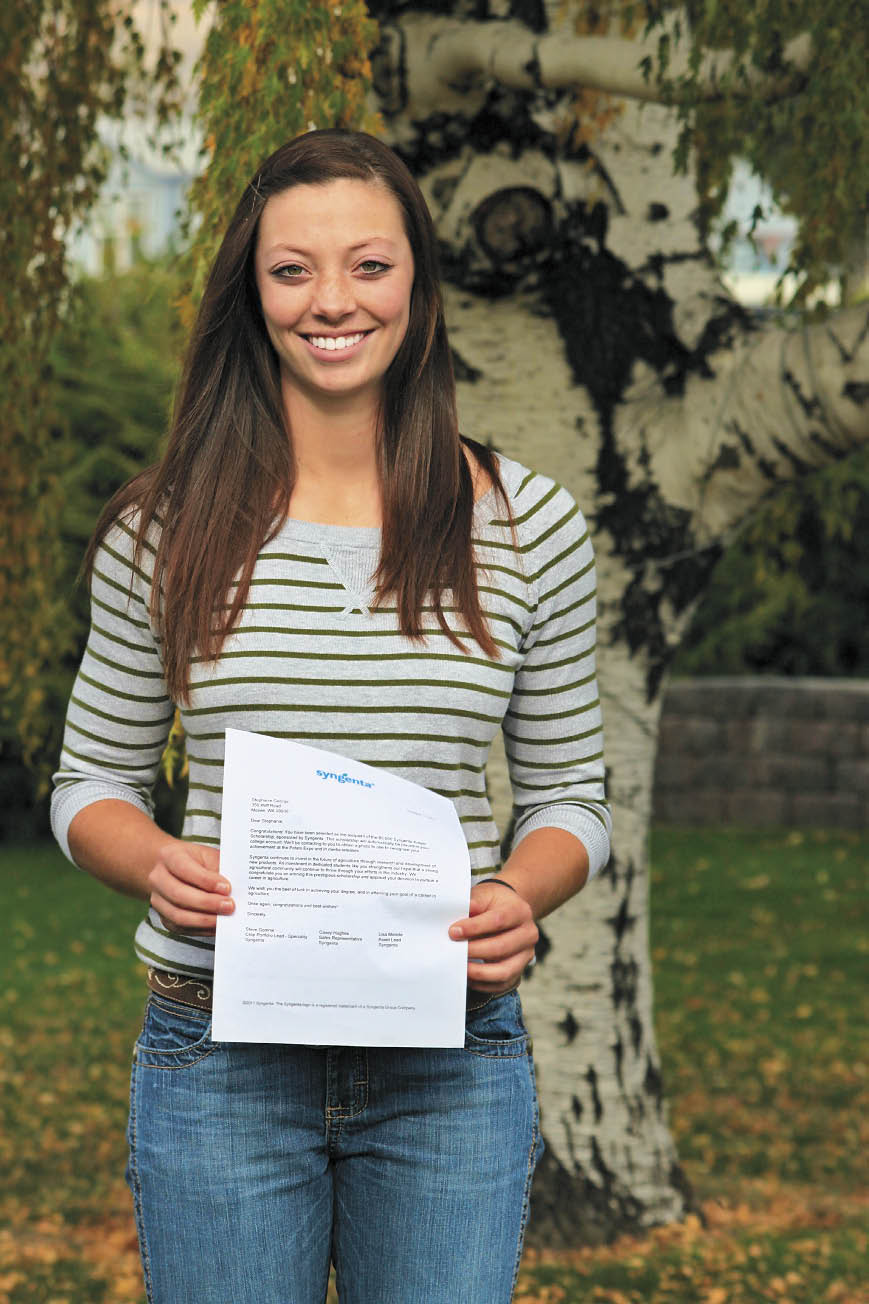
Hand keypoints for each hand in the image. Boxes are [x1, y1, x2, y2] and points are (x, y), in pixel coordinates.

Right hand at [147, 840, 233, 932]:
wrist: (172, 869)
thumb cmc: (194, 860)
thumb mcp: (207, 855)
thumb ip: (218, 868)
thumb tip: (235, 887)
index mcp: (169, 856)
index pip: (185, 869)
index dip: (206, 880)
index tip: (227, 888)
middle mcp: (158, 878)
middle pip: (178, 895)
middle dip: (207, 903)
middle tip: (229, 906)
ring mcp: (157, 900)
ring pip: (177, 915)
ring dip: (204, 920)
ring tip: (224, 919)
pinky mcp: (163, 917)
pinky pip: (180, 928)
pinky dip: (200, 929)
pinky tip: (215, 926)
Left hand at [449, 880, 537, 994]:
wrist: (509, 911)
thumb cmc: (494, 903)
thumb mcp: (485, 894)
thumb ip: (473, 902)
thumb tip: (458, 911)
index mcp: (520, 912)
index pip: (498, 920)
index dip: (474, 928)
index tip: (453, 931)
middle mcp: (528, 934)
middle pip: (501, 948)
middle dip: (474, 951)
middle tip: (453, 951)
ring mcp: (526, 955)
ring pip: (504, 971)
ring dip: (479, 972)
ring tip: (461, 967)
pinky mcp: (520, 970)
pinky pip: (502, 984)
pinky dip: (484, 984)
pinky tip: (468, 977)